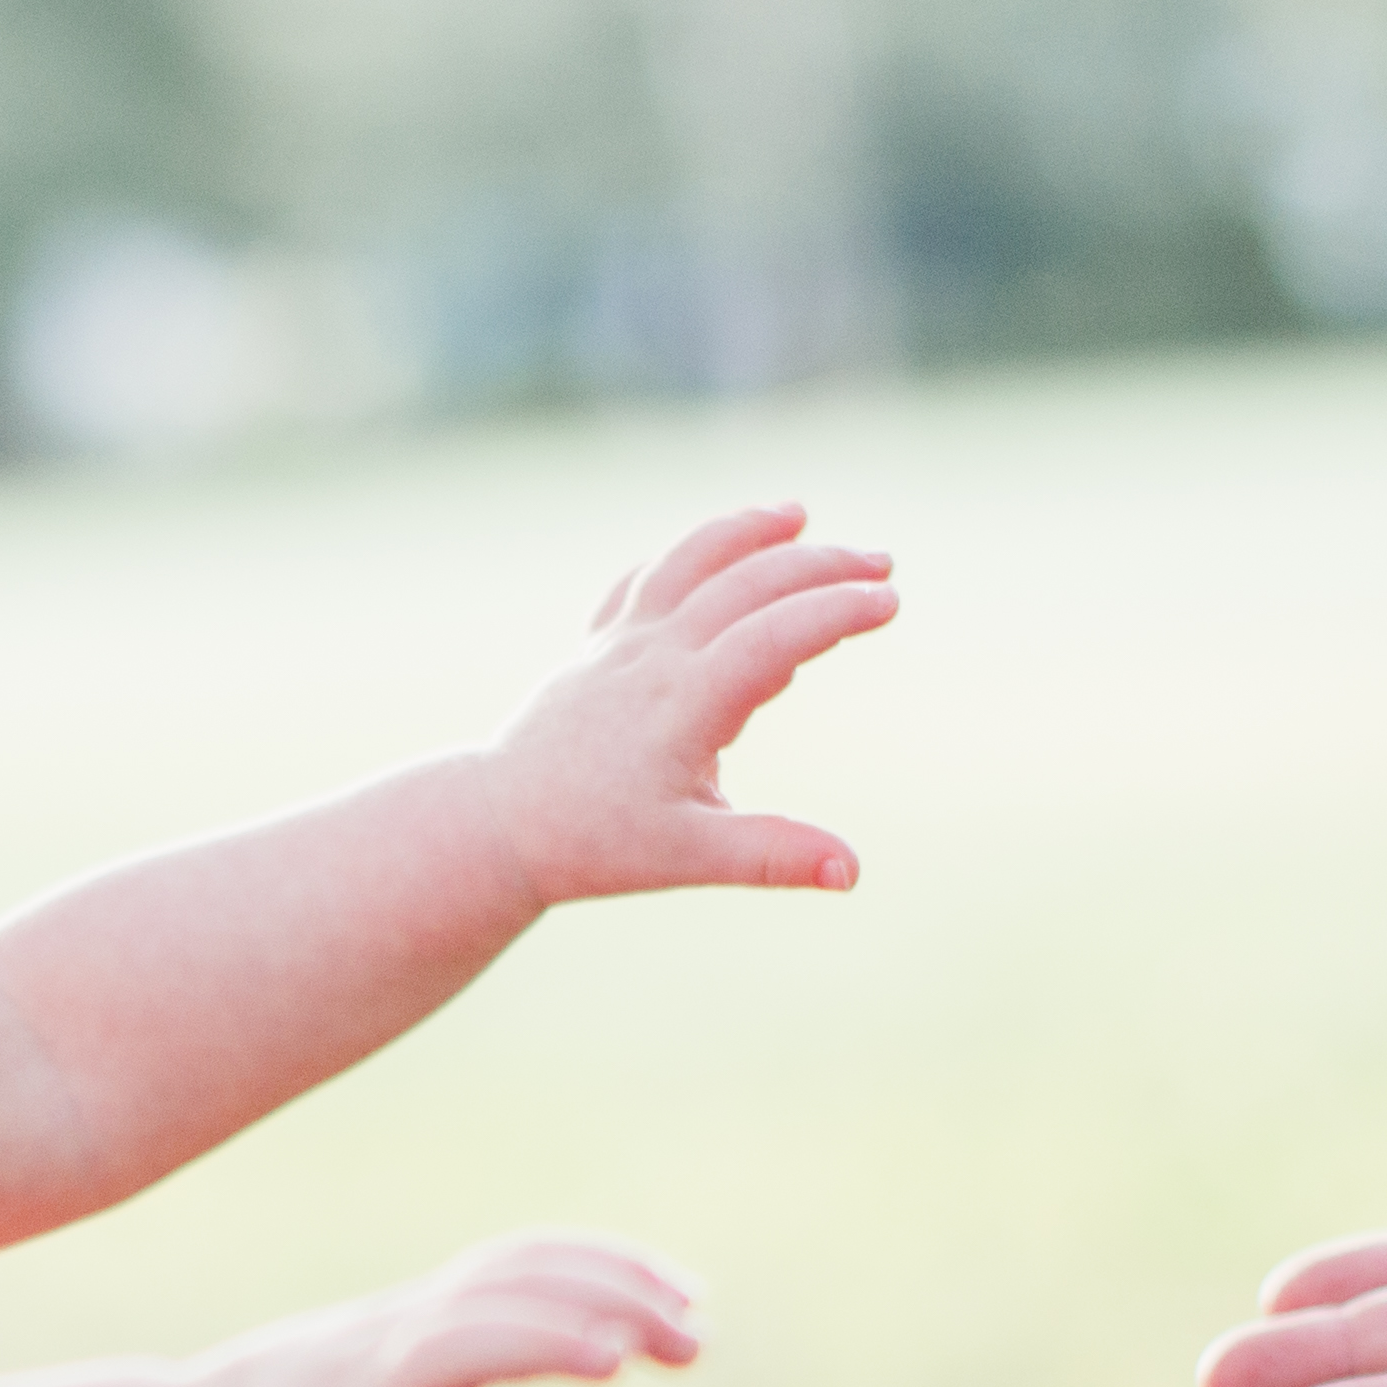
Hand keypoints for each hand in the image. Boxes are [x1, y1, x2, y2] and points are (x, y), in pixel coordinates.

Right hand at [179, 1233, 702, 1386]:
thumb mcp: (409, 1359)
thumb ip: (493, 1337)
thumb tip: (605, 1327)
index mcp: (422, 1318)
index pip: (524, 1263)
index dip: (612, 1266)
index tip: (694, 1296)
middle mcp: (396, 1341)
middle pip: (504, 1292)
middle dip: (604, 1302)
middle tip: (693, 1340)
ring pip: (452, 1350)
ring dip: (539, 1343)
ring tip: (614, 1362)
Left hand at [481, 505, 898, 907]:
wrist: (496, 824)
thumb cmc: (594, 844)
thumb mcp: (690, 858)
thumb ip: (774, 856)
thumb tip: (852, 872)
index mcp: (682, 703)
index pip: (773, 636)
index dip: (834, 613)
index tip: (889, 602)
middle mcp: (652, 658)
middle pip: (745, 583)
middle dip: (820, 566)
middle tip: (883, 565)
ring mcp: (619, 643)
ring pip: (689, 561)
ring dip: (747, 532)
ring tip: (799, 514)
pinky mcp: (597, 646)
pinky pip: (646, 580)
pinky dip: (690, 556)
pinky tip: (717, 552)